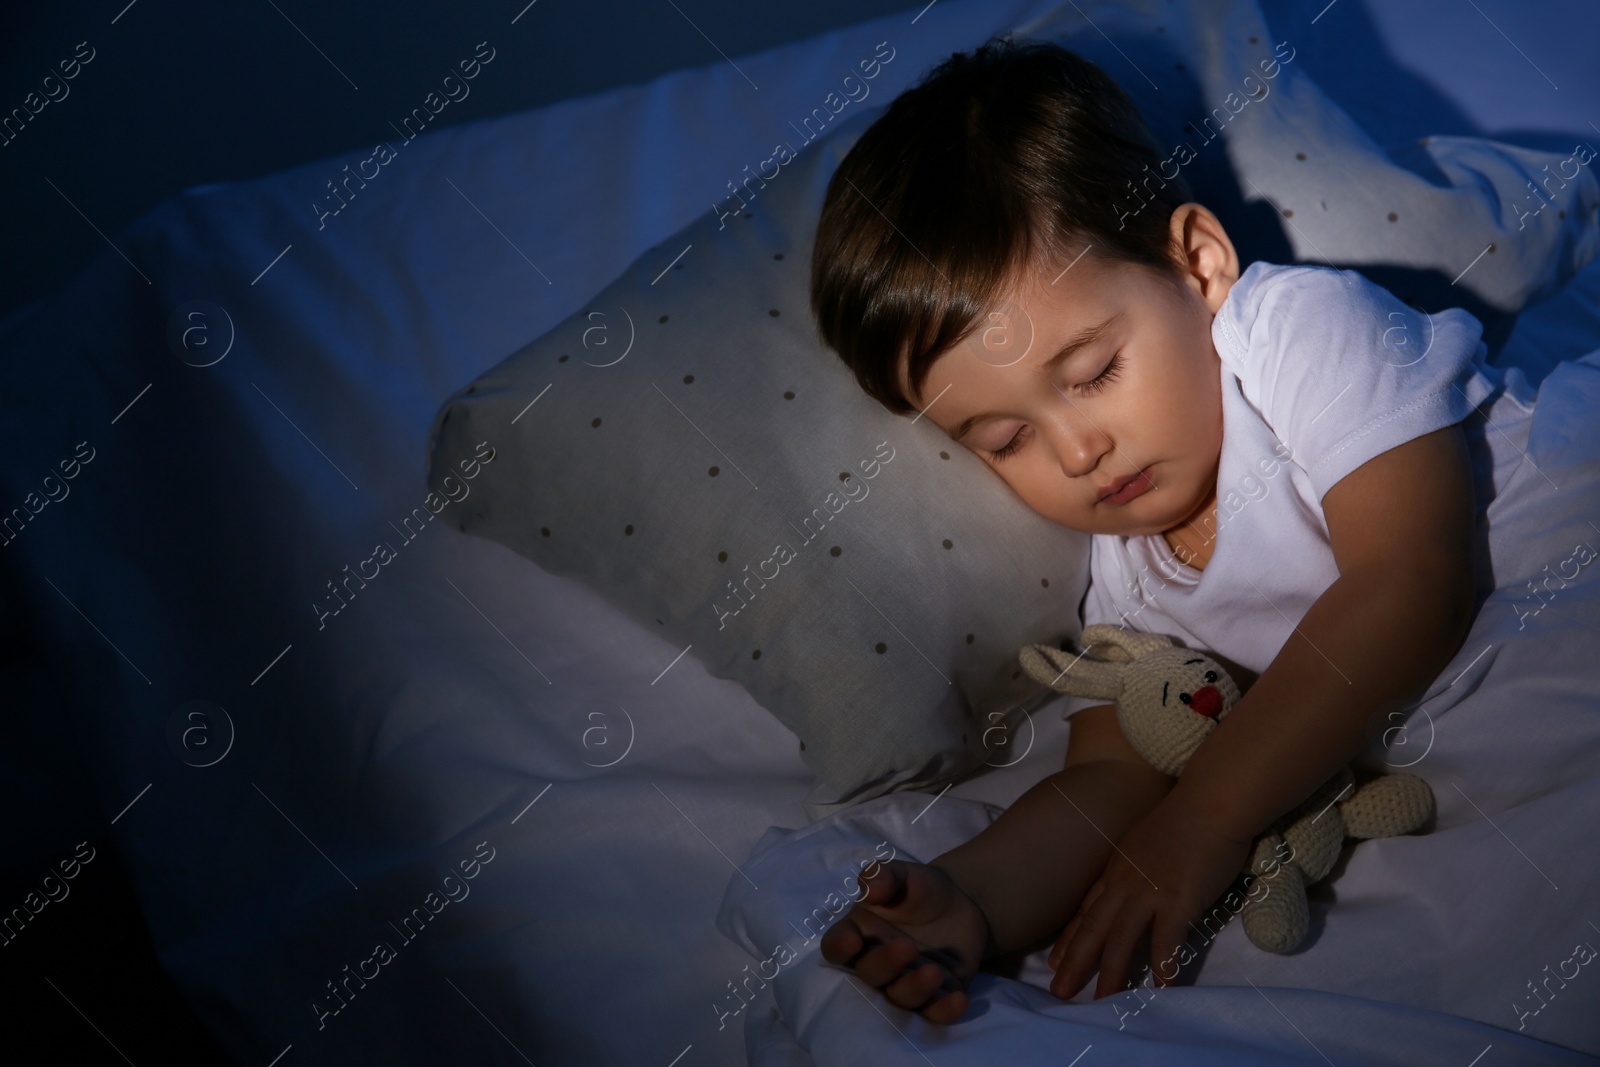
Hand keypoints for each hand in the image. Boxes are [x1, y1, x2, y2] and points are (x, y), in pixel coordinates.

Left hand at [1046, 797, 1250, 999]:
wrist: (1211, 800)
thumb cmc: (1185, 819)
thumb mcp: (1145, 843)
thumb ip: (1136, 868)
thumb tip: (1137, 890)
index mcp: (1117, 868)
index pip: (1087, 909)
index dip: (1069, 937)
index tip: (1054, 961)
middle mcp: (1125, 881)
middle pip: (1094, 927)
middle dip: (1075, 962)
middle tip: (1059, 992)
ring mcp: (1149, 891)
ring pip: (1122, 939)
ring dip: (1112, 973)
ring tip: (1104, 1002)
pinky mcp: (1178, 899)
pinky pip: (1167, 941)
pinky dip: (1162, 967)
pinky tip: (1160, 990)